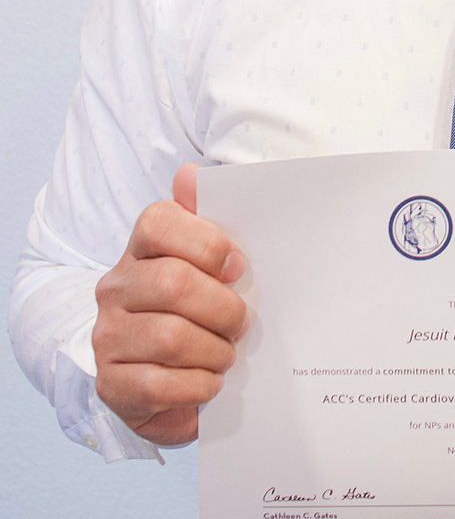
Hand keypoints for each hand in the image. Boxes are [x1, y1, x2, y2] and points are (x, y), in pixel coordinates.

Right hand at [92, 163, 247, 444]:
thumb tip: (191, 173)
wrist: (159, 373)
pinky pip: (158, 385)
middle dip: (223, 307)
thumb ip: (208, 214)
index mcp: (141, 247)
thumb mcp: (208, 260)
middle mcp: (116, 286)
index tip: (238, 267)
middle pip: (173, 284)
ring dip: (214, 351)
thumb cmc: (197, 306)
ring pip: (170, 337)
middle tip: (243, 323)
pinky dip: (196, 386)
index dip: (206, 243)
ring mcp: (107, 335)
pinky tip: (209, 381)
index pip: (158, 222)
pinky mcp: (110, 383)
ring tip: (227, 355)